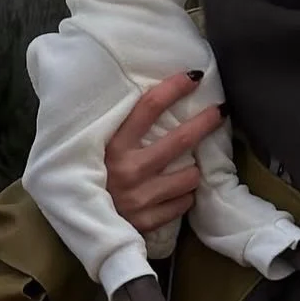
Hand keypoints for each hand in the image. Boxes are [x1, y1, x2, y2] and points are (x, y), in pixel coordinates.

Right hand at [105, 73, 223, 236]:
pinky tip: (173, 193)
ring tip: (184, 169)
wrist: (79, 224)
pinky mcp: (147, 221)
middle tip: (220, 110)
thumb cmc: (90, 177)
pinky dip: (183, 196)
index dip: (175, 88)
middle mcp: (128, 170)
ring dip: (191, 170)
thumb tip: (158, 98)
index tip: (194, 76)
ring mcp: (140, 198)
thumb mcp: (98, 148)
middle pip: (181, 140)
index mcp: (113, 146)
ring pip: (190, 175)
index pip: (149, 108)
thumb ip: (122, 129)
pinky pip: (183, 203)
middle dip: (205, 122)